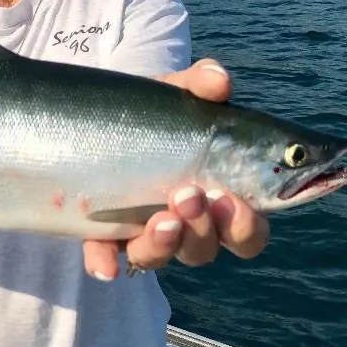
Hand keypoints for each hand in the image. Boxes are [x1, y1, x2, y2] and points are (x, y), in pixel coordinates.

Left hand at [82, 59, 269, 280]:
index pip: (247, 229)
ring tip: (160, 216)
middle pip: (207, 248)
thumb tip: (219, 81)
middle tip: (190, 194)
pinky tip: (104, 265)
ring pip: (162, 256)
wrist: (99, 112)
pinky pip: (106, 256)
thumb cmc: (155, 110)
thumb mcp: (176, 92)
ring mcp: (144, 229)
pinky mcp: (104, 232)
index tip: (234, 200)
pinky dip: (105, 261)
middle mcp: (185, 222)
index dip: (247, 226)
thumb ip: (200, 84)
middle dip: (205, 230)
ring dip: (165, 243)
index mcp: (217, 196)